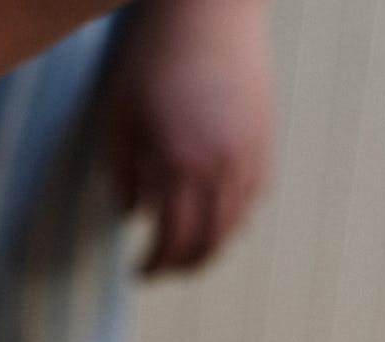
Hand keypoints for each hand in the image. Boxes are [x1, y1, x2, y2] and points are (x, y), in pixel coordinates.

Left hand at [102, 0, 272, 274]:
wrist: (210, 10)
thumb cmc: (154, 56)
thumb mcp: (120, 115)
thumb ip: (122, 172)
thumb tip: (130, 217)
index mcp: (179, 163)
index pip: (172, 240)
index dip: (155, 266)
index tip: (139, 273)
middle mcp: (220, 167)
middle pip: (208, 243)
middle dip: (183, 266)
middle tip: (162, 271)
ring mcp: (248, 155)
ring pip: (236, 225)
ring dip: (210, 246)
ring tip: (186, 250)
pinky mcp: (264, 140)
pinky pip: (253, 196)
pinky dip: (234, 216)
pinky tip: (215, 216)